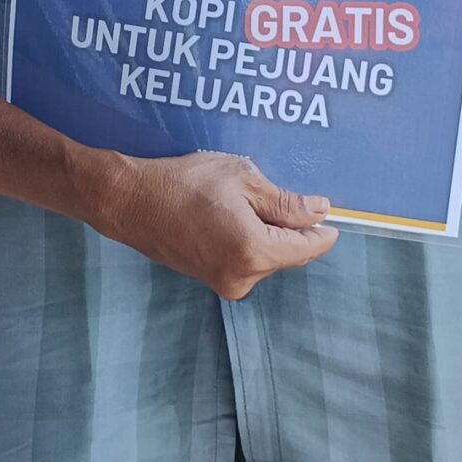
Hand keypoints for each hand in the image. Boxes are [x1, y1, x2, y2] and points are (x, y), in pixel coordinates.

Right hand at [84, 151, 337, 299]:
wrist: (130, 202)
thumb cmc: (182, 183)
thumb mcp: (241, 178)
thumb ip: (285, 201)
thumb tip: (319, 212)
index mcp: (254, 252)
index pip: (308, 247)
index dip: (323, 229)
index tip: (331, 213)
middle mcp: (243, 277)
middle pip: (290, 254)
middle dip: (294, 228)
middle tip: (283, 194)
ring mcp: (226, 282)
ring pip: (268, 256)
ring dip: (270, 232)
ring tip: (245, 199)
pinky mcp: (213, 279)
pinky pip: (248, 259)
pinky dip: (251, 239)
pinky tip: (232, 213)